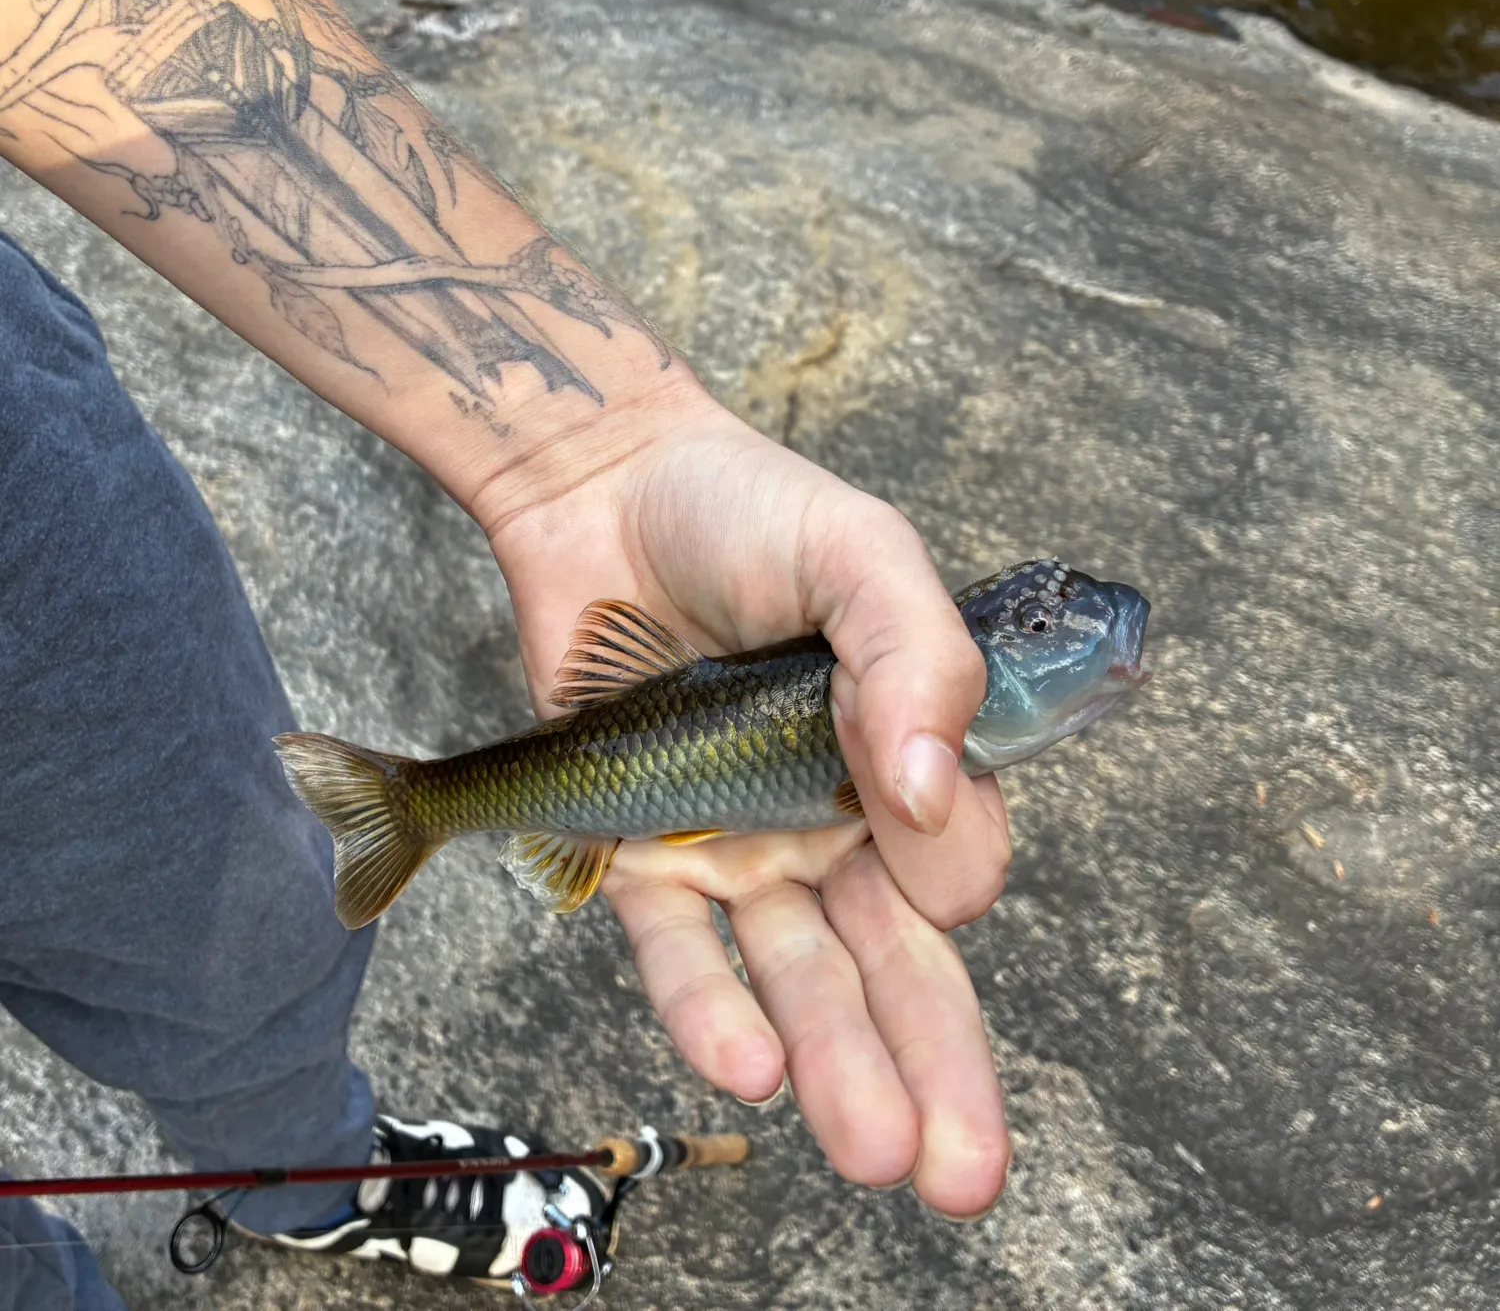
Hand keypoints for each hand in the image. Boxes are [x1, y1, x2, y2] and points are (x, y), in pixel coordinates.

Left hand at [481, 397, 1010, 1216]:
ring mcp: (736, 843)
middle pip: (895, 961)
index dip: (959, 873)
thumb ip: (918, 652)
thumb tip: (938, 783)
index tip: (943, 863)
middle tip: (967, 1172)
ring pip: (799, 978)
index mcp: (901, 755)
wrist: (601, 489)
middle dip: (936, 1067)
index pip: (957, 856)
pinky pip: (679, 946)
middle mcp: (828, 818)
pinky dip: (710, 1005)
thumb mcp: (859, 551)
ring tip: (878, 1152)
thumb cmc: (745, 510)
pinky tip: (750, 1064)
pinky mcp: (639, 850)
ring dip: (837, 1066)